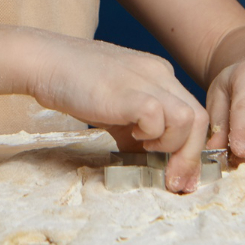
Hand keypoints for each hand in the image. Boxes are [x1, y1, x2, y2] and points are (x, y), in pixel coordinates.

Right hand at [23, 33, 209, 192]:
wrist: (44, 62)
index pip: (193, 114)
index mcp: (159, 76)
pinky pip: (160, 118)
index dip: (191, 149)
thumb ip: (135, 129)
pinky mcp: (129, 93)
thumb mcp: (115, 108)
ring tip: (145, 148)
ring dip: (172, 144)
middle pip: (200, 119)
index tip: (180, 176)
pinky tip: (132, 137)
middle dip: (190, 158)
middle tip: (175, 182)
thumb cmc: (74, 85)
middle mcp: (160, 74)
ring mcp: (147, 81)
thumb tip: (150, 161)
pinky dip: (152, 135)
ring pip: (190, 119)